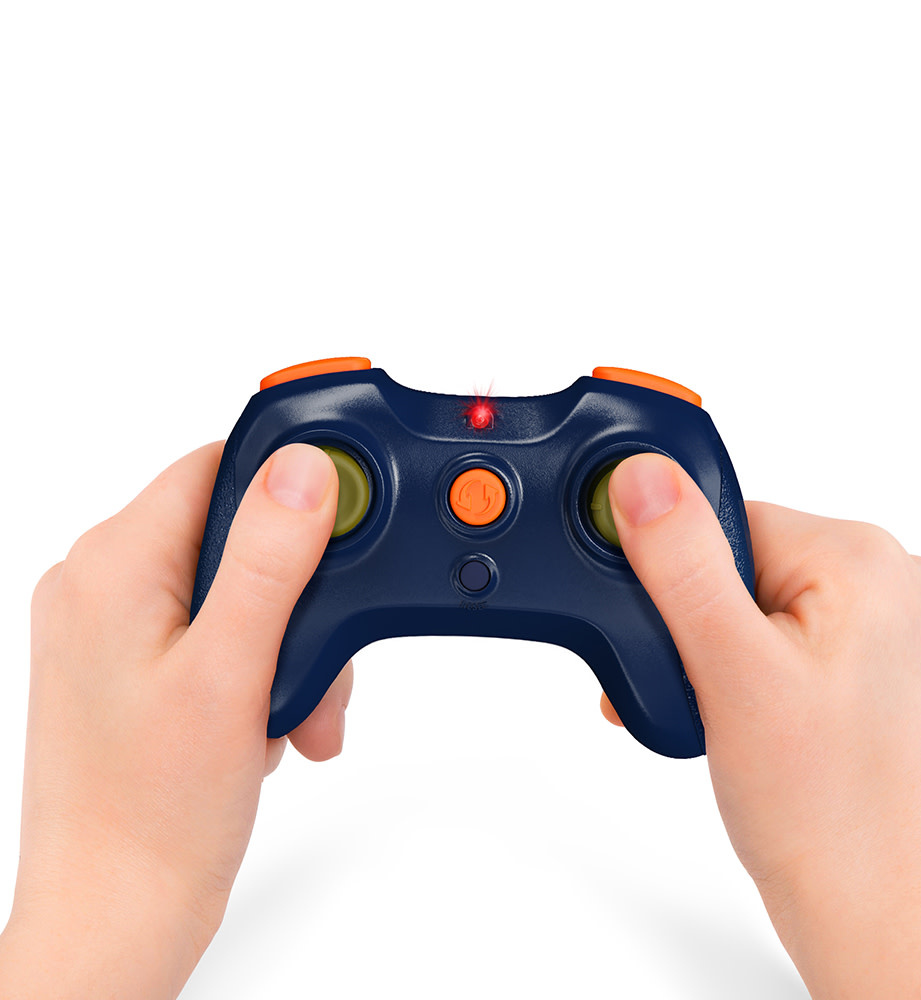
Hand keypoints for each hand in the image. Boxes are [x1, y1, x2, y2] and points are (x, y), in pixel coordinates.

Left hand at [0, 442, 353, 999]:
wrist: (117, 915)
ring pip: (241, 589)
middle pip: (240, 536)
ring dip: (289, 643)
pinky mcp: (138, 665)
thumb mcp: (231, 674)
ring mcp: (119, 628)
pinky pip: (222, 632)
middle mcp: (105, 584)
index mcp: (113, 565)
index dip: (296, 485)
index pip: (221, 466)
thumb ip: (268, 561)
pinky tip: (271, 721)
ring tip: (294, 711)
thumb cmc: (151, 817)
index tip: (353, 518)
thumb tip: (305, 468)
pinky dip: (263, 667)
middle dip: (301, 596)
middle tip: (323, 659)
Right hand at [604, 453, 920, 998]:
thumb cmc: (826, 817)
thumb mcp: (731, 673)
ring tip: (727, 721)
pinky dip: (757, 673)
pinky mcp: (887, 669)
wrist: (877, 921)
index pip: (728, 520)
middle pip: (744, 565)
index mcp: (868, 560)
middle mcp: (897, 582)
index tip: (662, 638)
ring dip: (720, 657)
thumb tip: (643, 477)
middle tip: (693, 692)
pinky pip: (796, 640)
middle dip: (696, 627)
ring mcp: (898, 629)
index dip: (675, 581)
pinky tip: (755, 727)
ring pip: (764, 606)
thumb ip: (682, 564)